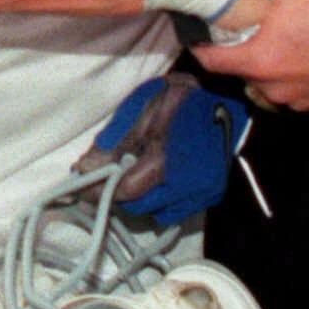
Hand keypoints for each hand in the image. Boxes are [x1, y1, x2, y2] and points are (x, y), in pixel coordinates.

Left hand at [73, 72, 248, 225]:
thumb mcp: (143, 108)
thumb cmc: (183, 98)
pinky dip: (161, 198)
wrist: (230, 98)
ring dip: (139, 195)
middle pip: (138, 204)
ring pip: (156, 209)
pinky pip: (175, 208)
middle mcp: (185, 186)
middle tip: (105, 175)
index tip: (78, 189)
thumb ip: (114, 141)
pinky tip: (159, 178)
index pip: (122, 191)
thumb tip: (83, 168)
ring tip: (134, 172)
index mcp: (165, 161)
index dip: (97, 192)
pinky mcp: (211, 194)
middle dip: (118, 193)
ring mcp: (201, 193)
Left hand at [193, 0, 308, 110]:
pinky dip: (293, 79)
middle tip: (245, 30)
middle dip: (240, 52)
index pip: (211, 62)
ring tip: (277, 42)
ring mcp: (297, 100)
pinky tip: (303, 56)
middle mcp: (273, 88)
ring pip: (267, 86)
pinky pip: (293, 95)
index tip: (200, 35)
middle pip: (241, 72)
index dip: (201, 46)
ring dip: (268, 68)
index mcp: (259, 61)